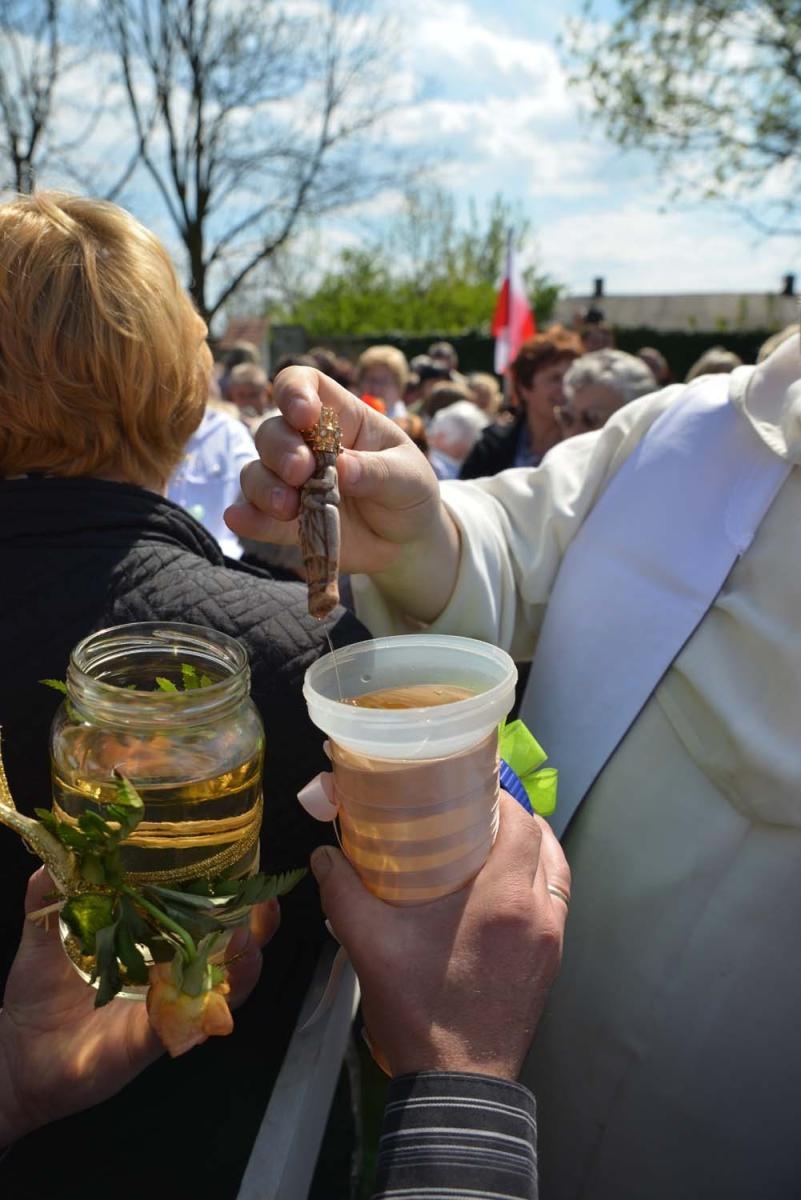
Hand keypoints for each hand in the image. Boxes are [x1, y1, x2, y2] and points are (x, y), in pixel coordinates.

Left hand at [0, 869, 279, 1146]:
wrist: (18, 1054)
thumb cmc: (38, 991)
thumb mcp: (43, 930)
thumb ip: (51, 890)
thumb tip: (61, 847)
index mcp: (155, 938)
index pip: (203, 909)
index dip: (232, 889)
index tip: (249, 863)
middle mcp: (172, 969)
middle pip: (233, 944)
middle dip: (258, 923)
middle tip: (265, 901)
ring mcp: (170, 1004)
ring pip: (228, 985)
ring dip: (245, 962)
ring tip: (247, 937)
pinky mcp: (157, 1037)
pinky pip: (194, 1022)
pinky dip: (210, 1006)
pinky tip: (217, 988)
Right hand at [225, 367, 459, 621]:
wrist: (409, 542)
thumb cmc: (410, 494)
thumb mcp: (409, 478)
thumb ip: (377, 471)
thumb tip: (341, 468)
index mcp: (342, 418)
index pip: (304, 385)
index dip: (294, 392)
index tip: (303, 415)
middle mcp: (309, 446)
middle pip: (272, 430)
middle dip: (280, 448)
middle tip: (301, 472)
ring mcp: (294, 485)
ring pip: (257, 472)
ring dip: (263, 485)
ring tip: (286, 507)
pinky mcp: (287, 522)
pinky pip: (258, 516)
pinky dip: (248, 517)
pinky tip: (241, 519)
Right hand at [311, 791, 569, 1079]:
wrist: (458, 1084)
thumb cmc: (418, 1008)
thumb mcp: (370, 944)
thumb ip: (343, 891)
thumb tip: (324, 854)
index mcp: (503, 897)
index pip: (521, 823)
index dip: (501, 798)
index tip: (470, 789)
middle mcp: (537, 911)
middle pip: (541, 842)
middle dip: (512, 820)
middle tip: (472, 813)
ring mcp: (551, 940)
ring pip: (555, 872)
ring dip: (532, 850)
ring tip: (493, 844)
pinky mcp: (551, 963)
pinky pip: (556, 904)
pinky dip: (538, 883)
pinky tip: (505, 889)